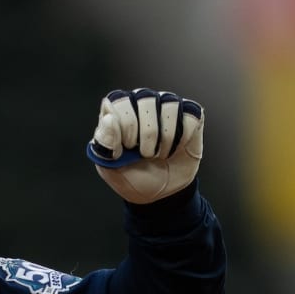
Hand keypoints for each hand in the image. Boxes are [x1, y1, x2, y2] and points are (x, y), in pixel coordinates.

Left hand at [87, 88, 204, 204]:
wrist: (161, 194)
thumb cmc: (133, 176)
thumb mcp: (111, 167)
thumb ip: (105, 143)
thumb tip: (109, 117)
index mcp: (118, 109)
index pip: (120, 100)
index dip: (126, 126)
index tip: (127, 147)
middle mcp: (142, 101)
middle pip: (147, 99)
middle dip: (147, 134)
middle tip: (144, 153)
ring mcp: (166, 105)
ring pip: (170, 106)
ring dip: (166, 139)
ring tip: (159, 153)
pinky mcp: (189, 115)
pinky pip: (189, 117)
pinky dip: (182, 140)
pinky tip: (174, 149)